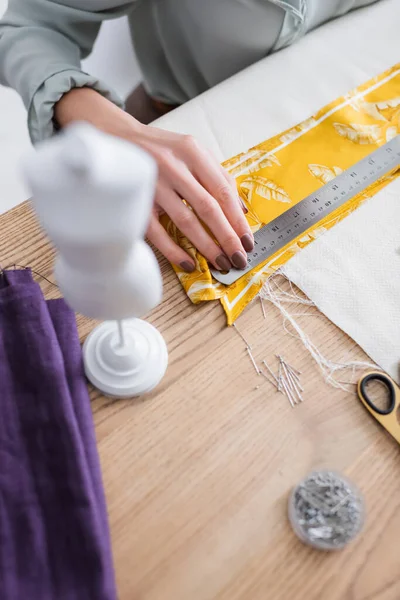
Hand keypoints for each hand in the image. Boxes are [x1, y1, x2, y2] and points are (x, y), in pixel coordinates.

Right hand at [130, 124, 253, 272]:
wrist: (116, 140)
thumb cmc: (161, 150)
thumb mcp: (192, 152)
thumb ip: (218, 176)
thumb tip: (241, 210)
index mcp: (192, 152)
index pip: (223, 190)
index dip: (238, 219)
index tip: (248, 241)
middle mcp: (173, 165)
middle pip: (208, 207)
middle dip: (227, 237)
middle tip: (239, 258)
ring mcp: (152, 184)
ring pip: (185, 221)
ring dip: (206, 245)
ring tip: (220, 262)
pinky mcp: (135, 201)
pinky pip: (157, 232)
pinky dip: (174, 250)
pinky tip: (188, 263)